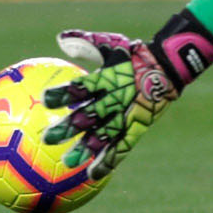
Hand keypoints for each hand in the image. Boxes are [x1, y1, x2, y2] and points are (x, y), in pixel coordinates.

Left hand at [38, 13, 212, 180]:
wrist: (168, 68)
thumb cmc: (134, 54)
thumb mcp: (112, 44)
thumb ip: (85, 42)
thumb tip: (59, 38)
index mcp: (109, 78)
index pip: (83, 87)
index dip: (65, 93)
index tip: (45, 99)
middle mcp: (117, 99)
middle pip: (90, 115)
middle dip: (69, 127)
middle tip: (47, 138)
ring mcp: (128, 115)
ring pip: (105, 135)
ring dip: (86, 148)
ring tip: (67, 162)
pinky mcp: (138, 127)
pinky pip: (123, 146)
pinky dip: (109, 160)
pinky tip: (93, 173)